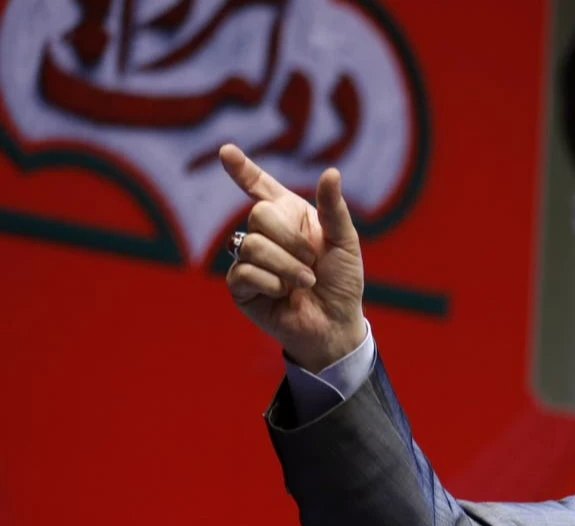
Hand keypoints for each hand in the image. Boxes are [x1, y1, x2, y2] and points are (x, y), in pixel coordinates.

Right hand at [219, 144, 366, 371]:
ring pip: (251, 244)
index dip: (243, 170)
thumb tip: (331, 172)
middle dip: (291, 240)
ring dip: (286, 266)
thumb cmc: (342, 282)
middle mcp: (266, 233)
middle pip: (258, 214)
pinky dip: (272, 283)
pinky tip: (283, 294)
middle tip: (311, 261)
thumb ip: (334, 208)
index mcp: (290, 216)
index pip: (260, 187)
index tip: (227, 152)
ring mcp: (249, 259)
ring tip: (304, 282)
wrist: (335, 323)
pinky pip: (243, 271)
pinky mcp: (240, 286)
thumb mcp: (345, 242)